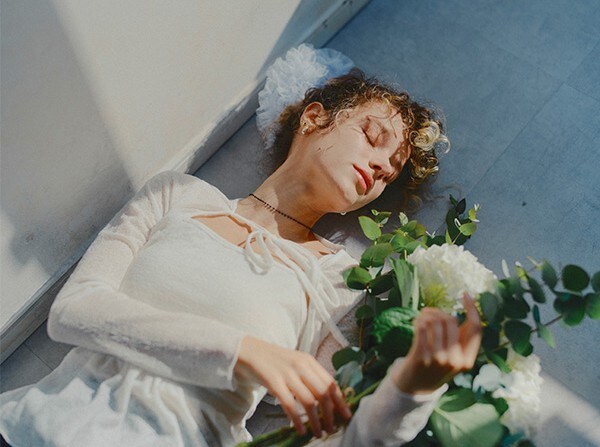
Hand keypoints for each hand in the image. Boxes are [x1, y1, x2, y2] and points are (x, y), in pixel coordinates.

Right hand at [234, 335, 351, 436]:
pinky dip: (297, 420)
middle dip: (331, 413)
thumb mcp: (295, 363)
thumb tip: (326, 399)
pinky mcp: (274, 382)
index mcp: (309, 361)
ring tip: (319, 432)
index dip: (340, 401)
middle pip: (323, 392)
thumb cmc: (272, 360)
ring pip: (309, 401)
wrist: (248, 350)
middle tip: (332, 428)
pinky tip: (300, 430)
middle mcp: (301, 366)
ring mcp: (288, 373)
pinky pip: (290, 404)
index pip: (331, 382)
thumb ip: (309, 376)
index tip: (346, 416)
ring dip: (316, 420)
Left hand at [392, 293, 481, 394]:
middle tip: (430, 312)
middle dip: (439, 312)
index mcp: (468, 360)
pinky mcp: (420, 357)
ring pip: (435, 321)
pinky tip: (416, 323)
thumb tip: (467, 309)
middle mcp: (455, 360)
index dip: (472, 308)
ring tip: (421, 318)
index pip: (476, 328)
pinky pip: (421, 327)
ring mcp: (438, 359)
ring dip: (426, 314)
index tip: (465, 294)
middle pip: (452, 320)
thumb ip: (460, 338)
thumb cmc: (435, 365)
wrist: (414, 388)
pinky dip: (418, 320)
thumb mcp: (454, 356)